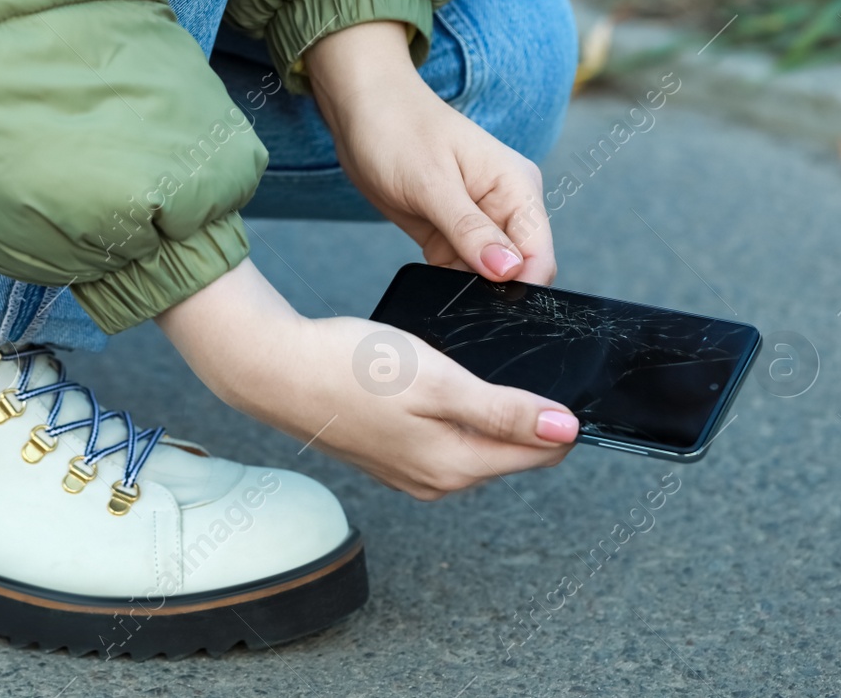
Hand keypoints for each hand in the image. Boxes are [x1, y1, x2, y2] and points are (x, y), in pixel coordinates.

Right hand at [157, 261, 576, 498]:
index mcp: (455, 467)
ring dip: (485, 411)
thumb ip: (504, 411)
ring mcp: (408, 471)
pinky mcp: (386, 454)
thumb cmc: (352, 368)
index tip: (555, 373)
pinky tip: (434, 383)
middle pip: (507, 451)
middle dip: (522, 413)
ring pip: (473, 443)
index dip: (557, 415)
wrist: (276, 371)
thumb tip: (565, 431)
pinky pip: (440, 438)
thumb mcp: (439, 381)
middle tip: (512, 359)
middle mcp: (435, 481)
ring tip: (473, 367)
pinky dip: (450, 412)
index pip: (539, 453)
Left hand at [305, 21, 554, 284]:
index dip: (521, 286)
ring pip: (488, 276)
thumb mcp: (431, 183)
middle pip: (517, 270)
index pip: (539, 253)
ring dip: (468, 286)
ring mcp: (478, 221)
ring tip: (437, 274)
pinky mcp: (450, 232)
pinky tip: (431, 278)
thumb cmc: (397, 129)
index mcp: (516, 187)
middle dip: (493, 291)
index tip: (489, 305)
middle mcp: (505, 206)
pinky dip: (449, 278)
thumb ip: (470, 230)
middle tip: (455, 293)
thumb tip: (508, 272)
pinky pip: (460, 270)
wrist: (362, 110)